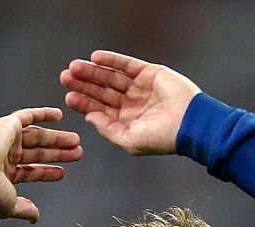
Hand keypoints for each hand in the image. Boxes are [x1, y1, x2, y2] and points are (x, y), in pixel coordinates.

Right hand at [0, 107, 82, 221]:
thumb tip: (34, 217)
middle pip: (37, 152)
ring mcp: (6, 138)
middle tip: (77, 153)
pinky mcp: (8, 125)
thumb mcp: (10, 205)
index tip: (62, 173)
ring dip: (57, 138)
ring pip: (37, 137)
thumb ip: (23, 209)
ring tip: (76, 141)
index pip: (30, 170)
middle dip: (58, 153)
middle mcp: (5, 153)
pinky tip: (59, 115)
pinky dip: (43, 114)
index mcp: (3, 172)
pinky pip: (27, 116)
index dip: (47, 172)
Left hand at [61, 50, 199, 155]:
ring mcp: (140, 88)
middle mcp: (131, 104)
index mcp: (126, 122)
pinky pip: (126, 64)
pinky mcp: (149, 73)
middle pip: (102, 91)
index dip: (84, 103)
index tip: (68, 97)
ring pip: (111, 77)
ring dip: (93, 72)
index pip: (100, 110)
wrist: (189, 124)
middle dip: (84, 84)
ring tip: (75, 67)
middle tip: (65, 77)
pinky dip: (111, 60)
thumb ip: (109, 130)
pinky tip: (95, 58)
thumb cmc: (161, 139)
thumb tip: (90, 118)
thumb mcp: (129, 140)